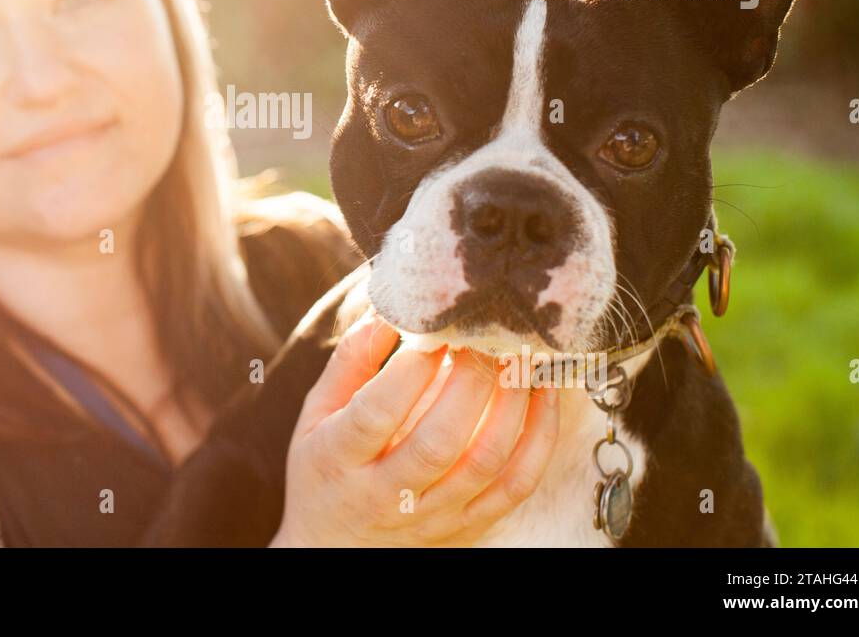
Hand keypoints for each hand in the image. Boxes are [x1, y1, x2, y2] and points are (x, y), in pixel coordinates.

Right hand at [269, 312, 558, 546]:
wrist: (333, 549)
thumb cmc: (325, 469)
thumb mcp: (316, 414)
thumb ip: (351, 361)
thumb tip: (390, 309)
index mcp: (337, 459)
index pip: (376, 414)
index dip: (410, 370)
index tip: (434, 329)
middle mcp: (384, 493)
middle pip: (438, 440)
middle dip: (471, 379)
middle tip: (486, 335)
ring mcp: (430, 516)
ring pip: (484, 462)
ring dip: (512, 403)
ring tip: (518, 357)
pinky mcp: (466, 527)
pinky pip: (515, 486)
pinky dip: (539, 439)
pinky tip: (541, 396)